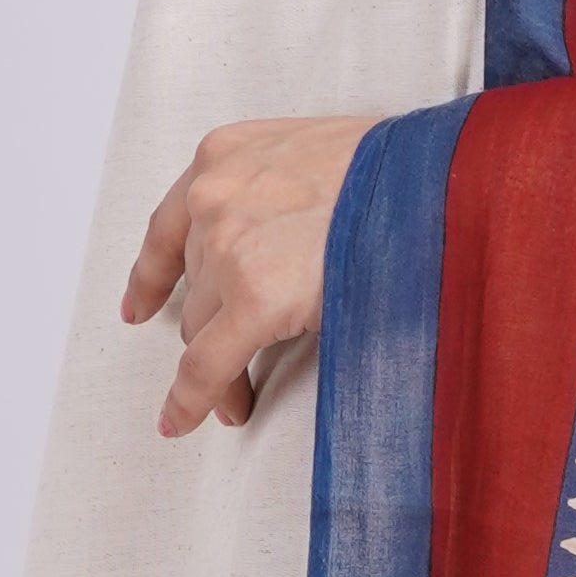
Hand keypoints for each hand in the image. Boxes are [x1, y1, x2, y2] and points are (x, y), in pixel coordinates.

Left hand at [123, 113, 369, 434]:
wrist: (435, 179)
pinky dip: (191, 400)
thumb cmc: (398, 172)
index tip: (140, 306)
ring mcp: (230, 247)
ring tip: (236, 400)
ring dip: (215, 368)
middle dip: (206, 331)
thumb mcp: (318, 157)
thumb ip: (278, 194)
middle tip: (220, 370)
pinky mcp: (254, 298)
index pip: (168, 225)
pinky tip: (185, 421)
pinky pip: (207, 366)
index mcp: (226, 155)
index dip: (152, 275)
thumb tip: (281, 251)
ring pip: (200, 329)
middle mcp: (214, 196)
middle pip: (194, 286)